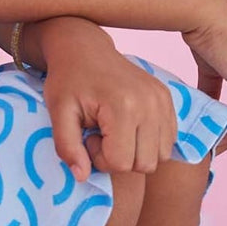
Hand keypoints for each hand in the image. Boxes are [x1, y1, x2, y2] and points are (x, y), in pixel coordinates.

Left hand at [33, 18, 179, 179]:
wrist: (85, 48)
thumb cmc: (68, 80)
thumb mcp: (58, 113)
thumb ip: (67, 147)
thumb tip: (82, 177)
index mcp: (124, 106)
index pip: (121, 163)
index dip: (100, 158)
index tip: (88, 136)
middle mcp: (151, 104)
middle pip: (144, 164)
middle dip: (119, 158)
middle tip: (100, 134)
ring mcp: (163, 100)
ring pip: (160, 157)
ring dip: (135, 152)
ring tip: (114, 131)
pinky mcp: (168, 99)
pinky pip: (168, 141)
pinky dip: (149, 142)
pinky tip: (128, 127)